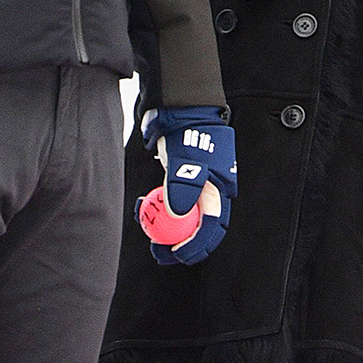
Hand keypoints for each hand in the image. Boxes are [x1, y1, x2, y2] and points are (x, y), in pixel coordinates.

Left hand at [140, 105, 236, 264]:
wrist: (180, 109)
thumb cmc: (187, 130)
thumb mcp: (187, 158)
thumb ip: (184, 186)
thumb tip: (177, 216)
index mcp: (219, 189)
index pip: (212, 226)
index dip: (196, 245)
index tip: (176, 254)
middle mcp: (210, 191)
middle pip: (199, 227)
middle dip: (181, 244)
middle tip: (159, 253)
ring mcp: (196, 187)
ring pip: (183, 217)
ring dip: (166, 228)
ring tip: (147, 232)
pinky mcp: (180, 181)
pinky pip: (172, 203)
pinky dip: (159, 209)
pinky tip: (143, 209)